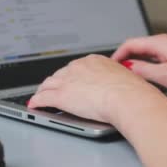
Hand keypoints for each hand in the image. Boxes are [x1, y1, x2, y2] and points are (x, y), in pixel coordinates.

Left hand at [28, 54, 164, 123]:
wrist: (127, 98)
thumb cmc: (132, 92)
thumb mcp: (124, 78)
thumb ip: (116, 79)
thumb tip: (119, 85)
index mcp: (94, 61)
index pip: (75, 68)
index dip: (69, 76)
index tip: (68, 81)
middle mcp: (78, 67)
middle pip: (59, 74)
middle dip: (55, 83)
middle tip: (52, 90)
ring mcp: (68, 81)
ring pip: (48, 84)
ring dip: (43, 91)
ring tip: (40, 97)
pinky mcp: (61, 96)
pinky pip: (43, 98)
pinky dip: (36, 102)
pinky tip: (34, 106)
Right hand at [112, 34, 166, 93]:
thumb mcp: (166, 76)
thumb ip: (145, 70)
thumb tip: (130, 67)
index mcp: (162, 42)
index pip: (131, 43)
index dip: (118, 54)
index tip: (112, 64)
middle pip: (141, 45)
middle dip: (128, 58)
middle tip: (121, 71)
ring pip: (151, 50)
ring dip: (141, 60)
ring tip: (136, 75)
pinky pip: (161, 54)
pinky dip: (152, 62)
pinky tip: (155, 74)